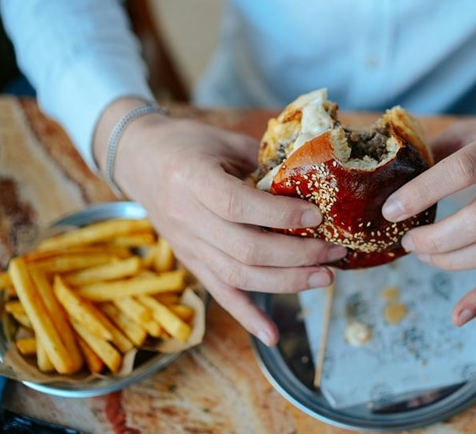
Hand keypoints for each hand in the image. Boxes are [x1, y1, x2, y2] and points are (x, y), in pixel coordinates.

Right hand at [94, 99, 346, 345]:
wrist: (140, 159)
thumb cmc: (190, 143)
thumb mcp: (226, 140)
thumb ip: (265, 160)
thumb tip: (315, 176)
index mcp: (192, 178)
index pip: (236, 204)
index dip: (278, 214)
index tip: (316, 215)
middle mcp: (186, 216)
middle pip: (244, 248)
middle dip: (297, 255)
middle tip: (335, 251)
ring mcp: (187, 245)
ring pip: (238, 275)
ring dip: (287, 282)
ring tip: (326, 277)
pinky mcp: (191, 262)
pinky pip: (220, 294)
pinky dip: (247, 317)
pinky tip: (272, 335)